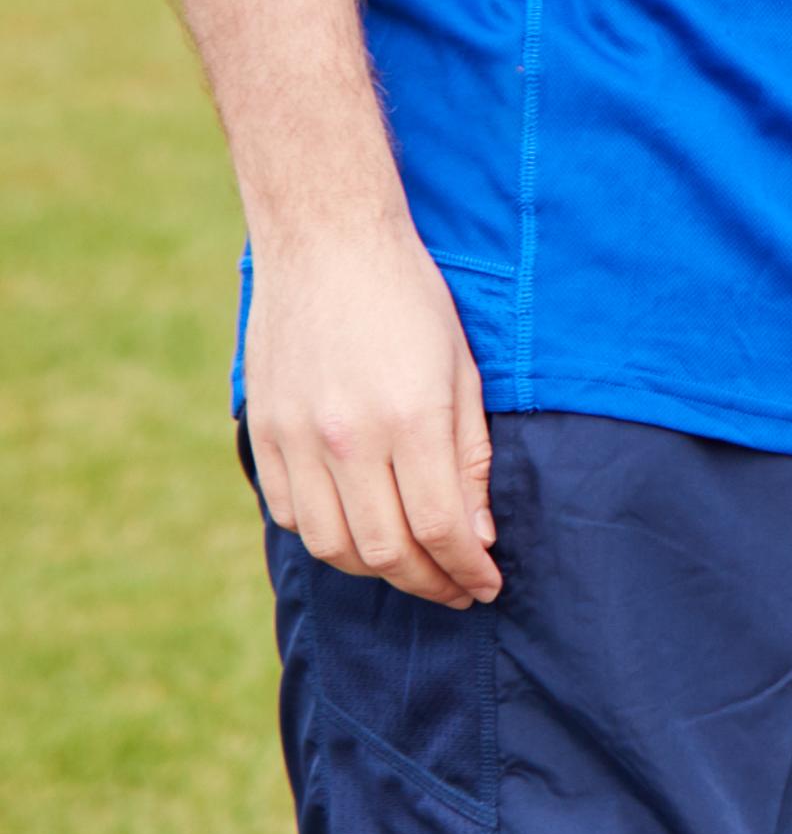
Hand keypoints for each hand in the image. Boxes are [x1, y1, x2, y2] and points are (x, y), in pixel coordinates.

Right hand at [245, 222, 501, 607]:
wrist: (327, 244)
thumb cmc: (412, 301)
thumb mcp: (464, 372)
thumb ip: (469, 459)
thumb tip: (475, 538)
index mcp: (410, 418)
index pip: (440, 528)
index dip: (466, 571)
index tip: (487, 586)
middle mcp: (346, 438)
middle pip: (384, 550)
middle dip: (428, 583)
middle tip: (457, 589)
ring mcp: (295, 439)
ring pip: (331, 545)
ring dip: (376, 569)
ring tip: (413, 568)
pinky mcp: (262, 433)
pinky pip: (290, 515)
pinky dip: (326, 537)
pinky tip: (360, 530)